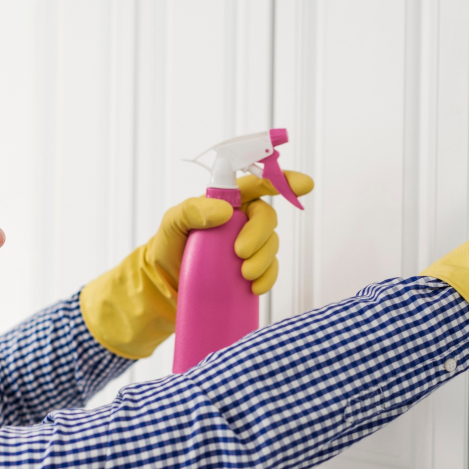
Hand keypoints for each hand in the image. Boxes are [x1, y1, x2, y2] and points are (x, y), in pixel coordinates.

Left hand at [81, 170, 313, 358]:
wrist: (165, 285)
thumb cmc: (168, 247)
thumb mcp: (172, 223)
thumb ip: (192, 210)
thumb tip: (226, 211)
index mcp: (228, 201)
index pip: (258, 184)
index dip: (284, 181)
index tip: (303, 185)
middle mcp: (242, 220)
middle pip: (268, 217)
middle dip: (260, 234)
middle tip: (240, 253)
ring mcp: (249, 246)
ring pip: (272, 245)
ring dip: (264, 259)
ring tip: (243, 275)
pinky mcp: (251, 271)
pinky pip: (271, 270)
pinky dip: (268, 278)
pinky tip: (254, 287)